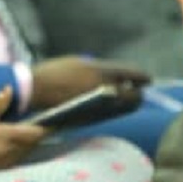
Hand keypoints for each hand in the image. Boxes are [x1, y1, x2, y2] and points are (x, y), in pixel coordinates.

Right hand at [0, 90, 49, 180]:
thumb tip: (9, 91)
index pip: (32, 132)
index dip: (47, 127)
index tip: (58, 119)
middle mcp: (4, 151)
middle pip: (32, 143)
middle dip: (41, 134)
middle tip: (52, 123)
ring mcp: (1, 163)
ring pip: (26, 152)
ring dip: (32, 143)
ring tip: (39, 131)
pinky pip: (16, 159)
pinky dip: (22, 150)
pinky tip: (20, 144)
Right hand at [28, 56, 150, 110]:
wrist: (34, 90)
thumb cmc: (55, 72)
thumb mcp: (79, 63)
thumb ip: (100, 69)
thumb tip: (116, 76)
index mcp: (102, 72)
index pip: (133, 75)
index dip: (142, 77)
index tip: (147, 79)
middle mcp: (104, 90)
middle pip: (133, 96)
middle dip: (138, 95)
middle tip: (138, 92)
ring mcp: (97, 106)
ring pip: (123, 109)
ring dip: (128, 104)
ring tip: (128, 100)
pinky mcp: (90, 118)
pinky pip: (110, 115)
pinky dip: (115, 110)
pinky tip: (112, 107)